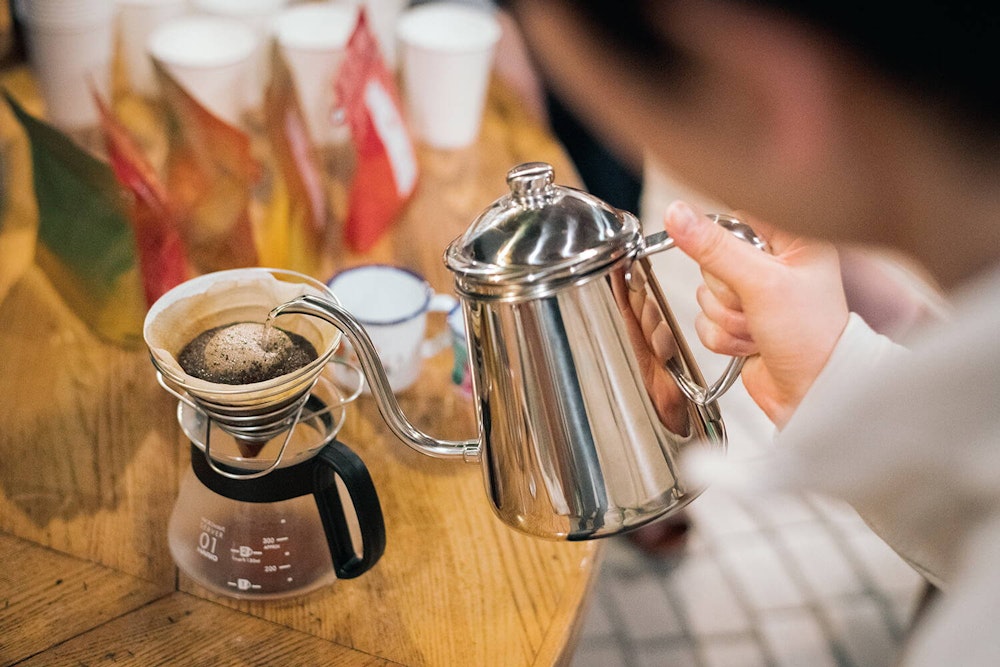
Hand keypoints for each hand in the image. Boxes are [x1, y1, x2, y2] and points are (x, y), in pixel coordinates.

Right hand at [662, 201, 848, 427]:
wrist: (813, 394)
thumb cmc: (811, 338)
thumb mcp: (761, 282)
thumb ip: (714, 248)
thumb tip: (677, 213)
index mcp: (792, 242)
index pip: (734, 221)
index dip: (723, 243)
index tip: (731, 262)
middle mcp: (773, 266)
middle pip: (713, 262)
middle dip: (729, 294)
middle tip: (757, 306)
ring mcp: (754, 297)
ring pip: (706, 296)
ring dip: (727, 320)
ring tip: (759, 329)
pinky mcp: (738, 324)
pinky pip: (705, 322)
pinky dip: (723, 338)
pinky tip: (751, 344)